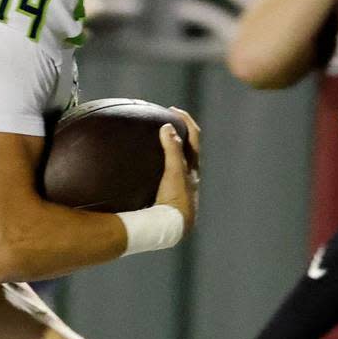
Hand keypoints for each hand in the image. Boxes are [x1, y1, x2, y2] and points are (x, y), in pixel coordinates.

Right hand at [153, 108, 201, 233]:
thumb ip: (172, 150)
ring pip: (178, 162)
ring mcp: (180, 187)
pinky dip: (159, 164)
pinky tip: (143, 168)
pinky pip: (166, 174)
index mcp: (193, 167)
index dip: (186, 120)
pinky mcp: (170, 196)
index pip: (194, 136)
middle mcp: (189, 176)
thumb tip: (167, 127)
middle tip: (164, 122)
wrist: (172, 228)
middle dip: (178, 132)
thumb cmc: (175, 200)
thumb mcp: (174, 172)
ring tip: (153, 141)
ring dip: (169, 149)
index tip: (173, 109)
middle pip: (188, 147)